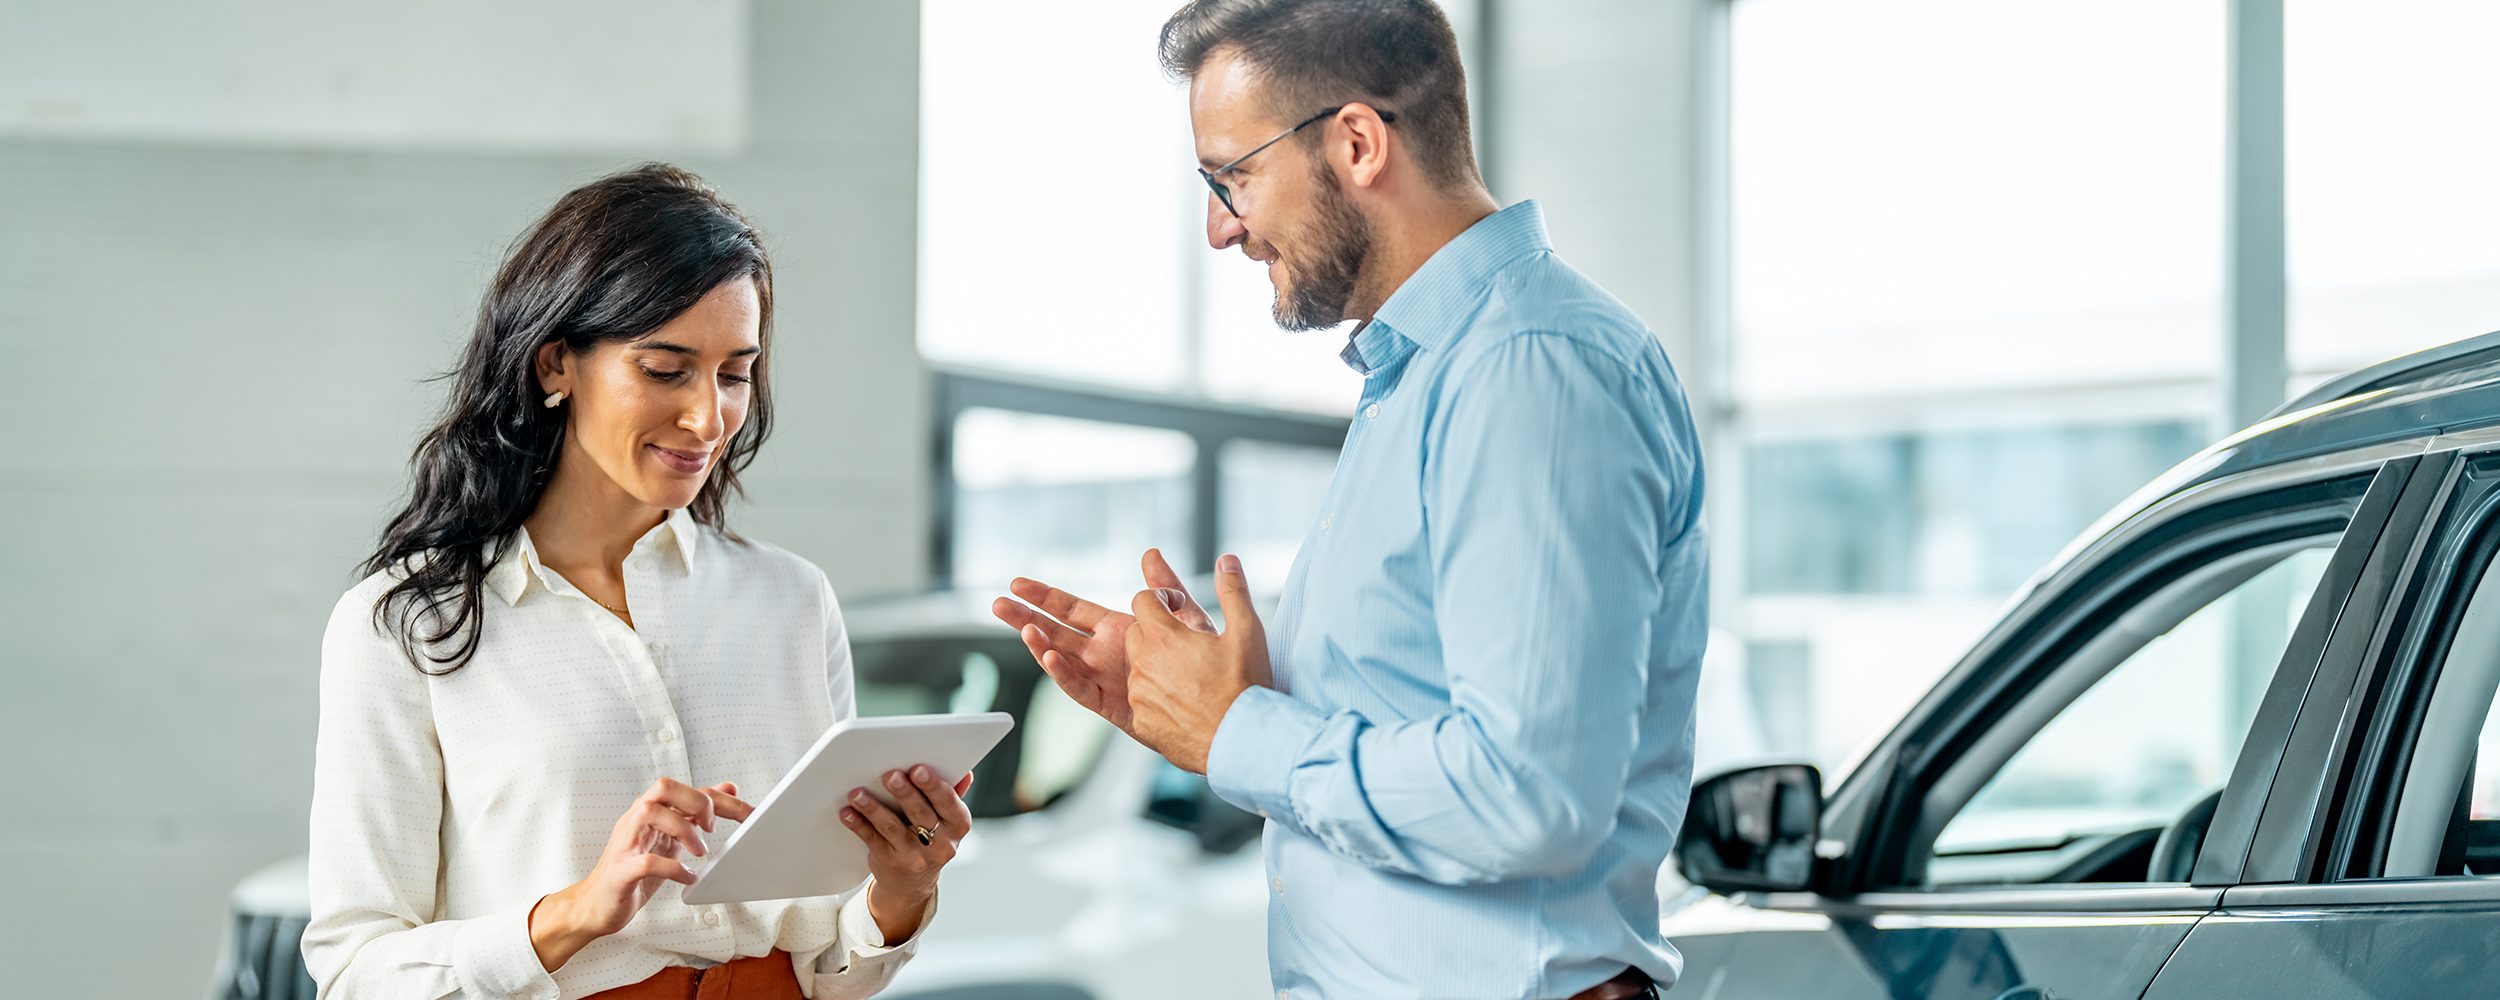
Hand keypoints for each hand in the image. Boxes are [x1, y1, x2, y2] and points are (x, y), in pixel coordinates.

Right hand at [531, 778, 751, 970]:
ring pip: (650, 812)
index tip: (749, 815)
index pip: (686, 789)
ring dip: (684, 829)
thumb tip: (728, 788)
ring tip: (700, 853)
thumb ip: (695, 813)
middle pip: (664, 787)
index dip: (721, 798)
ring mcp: (625, 844)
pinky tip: (687, 877)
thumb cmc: (634, 871)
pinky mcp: (620, 872)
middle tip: (712, 829)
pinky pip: (646, 862)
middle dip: (697, 802)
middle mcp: (636, 820)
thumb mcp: (671, 838)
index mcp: (650, 812)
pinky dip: (673, 868)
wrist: (596, 905)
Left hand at [842, 766, 974, 941]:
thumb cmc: (931, 838)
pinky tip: (848, 812)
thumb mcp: (948, 820)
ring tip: (858, 793)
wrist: (913, 882)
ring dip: (874, 808)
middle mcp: (940, 844)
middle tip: (890, 775)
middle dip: (904, 793)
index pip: (949, 803)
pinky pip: (872, 840)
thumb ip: (952, 794)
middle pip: (921, 814)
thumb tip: (964, 773)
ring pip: (893, 828)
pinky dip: (858, 824)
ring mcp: (914, 856)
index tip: (918, 769)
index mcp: (958, 826)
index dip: (934, 786)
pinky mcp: (890, 862)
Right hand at [991, 548, 1216, 731]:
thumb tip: (1150, 553)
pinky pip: (1081, 689)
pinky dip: (1064, 674)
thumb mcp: (1186, 616)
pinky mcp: (1111, 705)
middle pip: (1055, 631)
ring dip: (1040, 644)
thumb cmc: (1206, 663)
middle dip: (1026, 617)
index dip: (1044, 596)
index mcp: (1116, 630)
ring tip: (1023, 628)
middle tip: (997, 604)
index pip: (1071, 609)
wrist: (1220, 708)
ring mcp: (1104, 679)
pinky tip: (1050, 656)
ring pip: (1061, 660)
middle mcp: (1103, 654)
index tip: (1017, 583)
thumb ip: (1165, 588)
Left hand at [1123, 553, 1270, 773]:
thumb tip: (1226, 559)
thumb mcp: (1247, 631)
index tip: (1178, 606)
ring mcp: (1140, 694)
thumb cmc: (1246, 686)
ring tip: (1190, 675)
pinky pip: (1140, 700)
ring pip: (1137, 666)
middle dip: (1155, 630)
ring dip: (1155, 663)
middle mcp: (1144, 663)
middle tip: (1187, 642)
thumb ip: (1233, 590)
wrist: (1242, 741)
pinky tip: (1184, 702)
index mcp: (1164, 636)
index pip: (1144, 600)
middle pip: (1136, 632)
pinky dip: (1156, 696)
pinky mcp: (1141, 722)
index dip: (1161, 598)